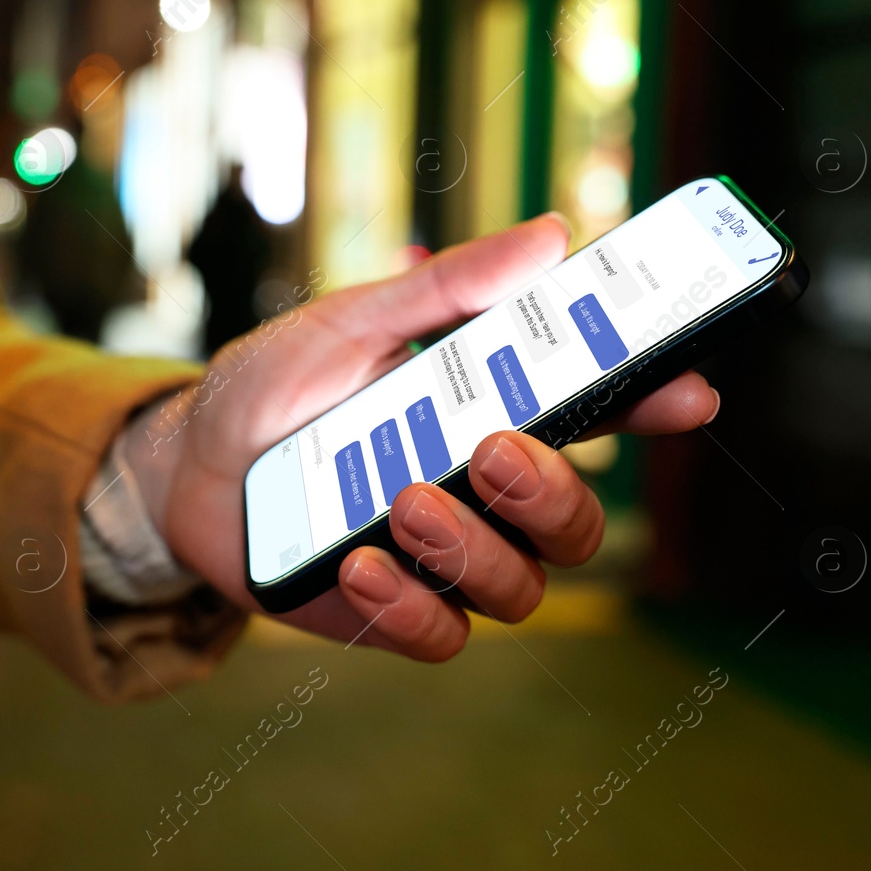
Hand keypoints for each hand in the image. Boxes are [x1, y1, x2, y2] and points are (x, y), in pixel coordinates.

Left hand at [122, 213, 720, 660]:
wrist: (184, 465)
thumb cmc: (274, 385)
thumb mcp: (349, 321)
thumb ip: (443, 288)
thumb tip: (550, 235)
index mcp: (492, 410)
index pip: (600, 414)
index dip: (655, 404)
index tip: (685, 390)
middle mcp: (483, 491)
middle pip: (577, 523)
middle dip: (553, 491)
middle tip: (494, 450)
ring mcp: (444, 558)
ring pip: (521, 585)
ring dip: (473, 547)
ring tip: (404, 502)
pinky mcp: (395, 611)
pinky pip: (441, 634)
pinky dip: (409, 605)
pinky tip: (360, 563)